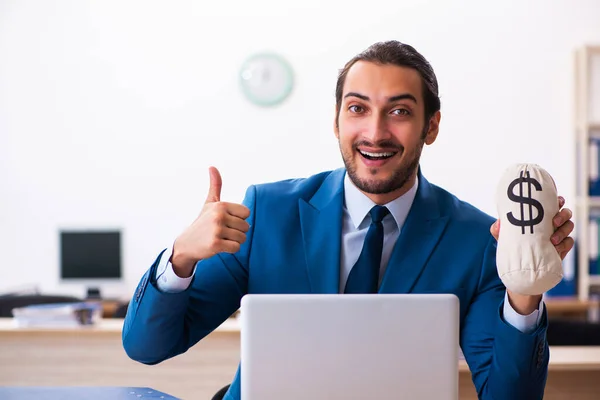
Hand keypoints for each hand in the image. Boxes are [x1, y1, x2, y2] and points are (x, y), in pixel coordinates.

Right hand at [171, 167, 250, 276]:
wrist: (186, 244)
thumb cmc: (202, 223)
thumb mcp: (209, 203)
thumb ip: (215, 186)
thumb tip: (212, 166)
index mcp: (220, 205)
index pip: (246, 213)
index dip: (238, 219)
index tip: (226, 221)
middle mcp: (219, 216)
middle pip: (246, 227)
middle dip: (237, 232)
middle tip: (222, 232)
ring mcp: (217, 230)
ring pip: (242, 238)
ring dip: (234, 241)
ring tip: (220, 238)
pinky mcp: (215, 244)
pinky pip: (236, 248)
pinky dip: (230, 249)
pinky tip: (219, 246)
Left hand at [490, 196, 574, 314]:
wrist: (520, 266)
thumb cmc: (513, 244)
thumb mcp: (504, 237)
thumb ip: (498, 229)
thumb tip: (498, 224)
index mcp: (541, 215)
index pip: (553, 203)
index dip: (558, 200)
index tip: (556, 202)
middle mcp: (552, 222)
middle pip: (566, 212)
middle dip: (562, 215)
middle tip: (554, 221)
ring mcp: (559, 234)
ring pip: (569, 226)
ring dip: (563, 231)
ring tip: (552, 240)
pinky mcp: (562, 247)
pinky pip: (569, 242)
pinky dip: (564, 244)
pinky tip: (556, 249)